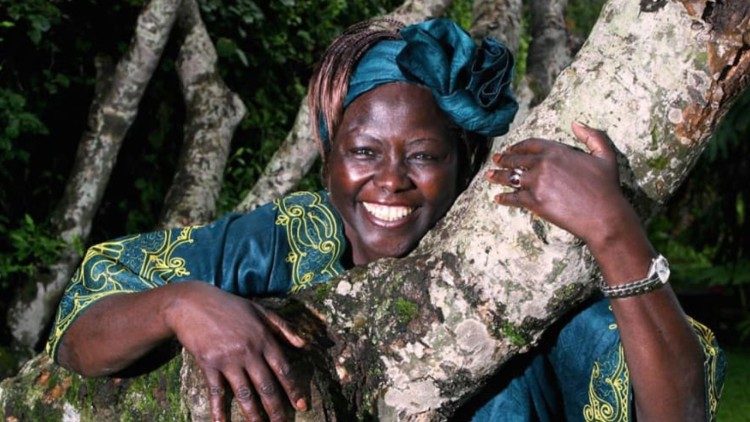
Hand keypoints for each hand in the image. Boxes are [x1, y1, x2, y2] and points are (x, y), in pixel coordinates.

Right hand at [164, 282, 306, 421]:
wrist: (193, 303)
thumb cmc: (230, 306)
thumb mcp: (260, 310)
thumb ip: (283, 327)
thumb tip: (304, 345)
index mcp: (264, 338)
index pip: (283, 368)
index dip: (293, 389)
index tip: (302, 405)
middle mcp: (249, 351)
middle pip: (266, 386)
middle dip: (276, 409)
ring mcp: (228, 359)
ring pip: (244, 393)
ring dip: (253, 414)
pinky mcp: (209, 364)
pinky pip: (216, 391)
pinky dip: (219, 409)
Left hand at [485, 122, 637, 245]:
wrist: (604, 215)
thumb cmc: (606, 187)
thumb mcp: (605, 155)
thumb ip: (592, 136)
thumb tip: (576, 123)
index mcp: (557, 150)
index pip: (530, 144)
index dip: (518, 146)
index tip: (511, 149)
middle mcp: (542, 164)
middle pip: (516, 159)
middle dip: (504, 159)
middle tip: (496, 160)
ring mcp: (536, 183)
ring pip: (510, 177)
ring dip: (497, 176)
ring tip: (489, 176)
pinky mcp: (533, 202)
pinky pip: (512, 198)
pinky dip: (503, 198)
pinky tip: (497, 198)